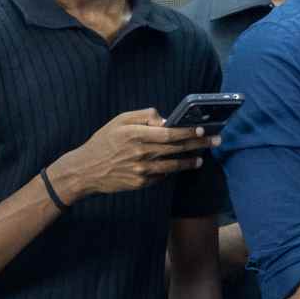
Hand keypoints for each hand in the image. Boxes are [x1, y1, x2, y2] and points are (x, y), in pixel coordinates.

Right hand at [50, 109, 210, 200]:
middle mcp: (140, 153)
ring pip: (173, 165)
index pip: (169, 133)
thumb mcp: (118, 122)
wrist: (83, 171)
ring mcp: (141, 170)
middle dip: (199, 143)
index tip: (204, 129)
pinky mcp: (139, 183)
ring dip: (190, 161)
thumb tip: (165, 119)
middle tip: (216, 141)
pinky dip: (170, 171)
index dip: (189, 131)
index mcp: (136, 135)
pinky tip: (176, 167)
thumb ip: (143, 116)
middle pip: (177, 148)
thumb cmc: (102, 143)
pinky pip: (161, 176)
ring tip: (200, 159)